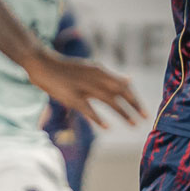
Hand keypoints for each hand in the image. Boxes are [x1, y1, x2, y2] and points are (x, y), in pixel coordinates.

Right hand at [23, 46, 144, 128]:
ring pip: (109, 101)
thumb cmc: (68, 69)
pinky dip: (98, 118)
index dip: (135, 99)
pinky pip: (89, 109)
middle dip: (134, 106)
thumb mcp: (91, 69)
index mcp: (100, 71)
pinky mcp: (72, 97)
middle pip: (120, 93)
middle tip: (145, 118)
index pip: (123, 86)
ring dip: (123, 113)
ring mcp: (84, 88)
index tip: (144, 111)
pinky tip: (107, 127)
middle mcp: (95, 78)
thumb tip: (129, 80)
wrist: (43, 63)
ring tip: (133, 124)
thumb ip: (110, 77)